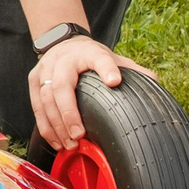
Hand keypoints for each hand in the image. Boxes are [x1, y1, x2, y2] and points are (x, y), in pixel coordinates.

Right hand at [28, 33, 123, 152]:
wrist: (63, 43)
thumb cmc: (90, 57)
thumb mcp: (111, 57)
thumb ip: (131, 70)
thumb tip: (154, 82)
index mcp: (88, 53)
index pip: (99, 59)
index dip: (106, 69)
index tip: (115, 82)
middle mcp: (63, 59)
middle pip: (61, 86)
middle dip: (69, 114)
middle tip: (79, 136)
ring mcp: (45, 69)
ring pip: (45, 99)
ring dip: (56, 125)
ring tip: (69, 145)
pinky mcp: (33, 80)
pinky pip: (36, 106)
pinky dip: (46, 127)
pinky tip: (56, 142)